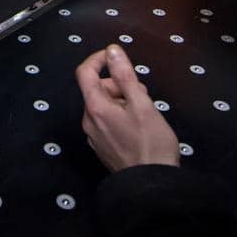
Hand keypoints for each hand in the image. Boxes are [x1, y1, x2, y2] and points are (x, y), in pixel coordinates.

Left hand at [76, 44, 181, 172]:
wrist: (151, 185)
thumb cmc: (150, 142)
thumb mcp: (141, 103)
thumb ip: (125, 75)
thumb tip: (112, 50)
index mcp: (95, 108)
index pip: (85, 73)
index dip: (98, 59)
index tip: (116, 56)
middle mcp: (89, 121)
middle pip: (97, 90)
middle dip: (118, 85)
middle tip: (142, 93)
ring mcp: (94, 136)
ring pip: (104, 107)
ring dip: (121, 101)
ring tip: (144, 111)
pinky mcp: (102, 147)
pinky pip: (106, 122)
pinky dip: (120, 116)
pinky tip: (138, 127)